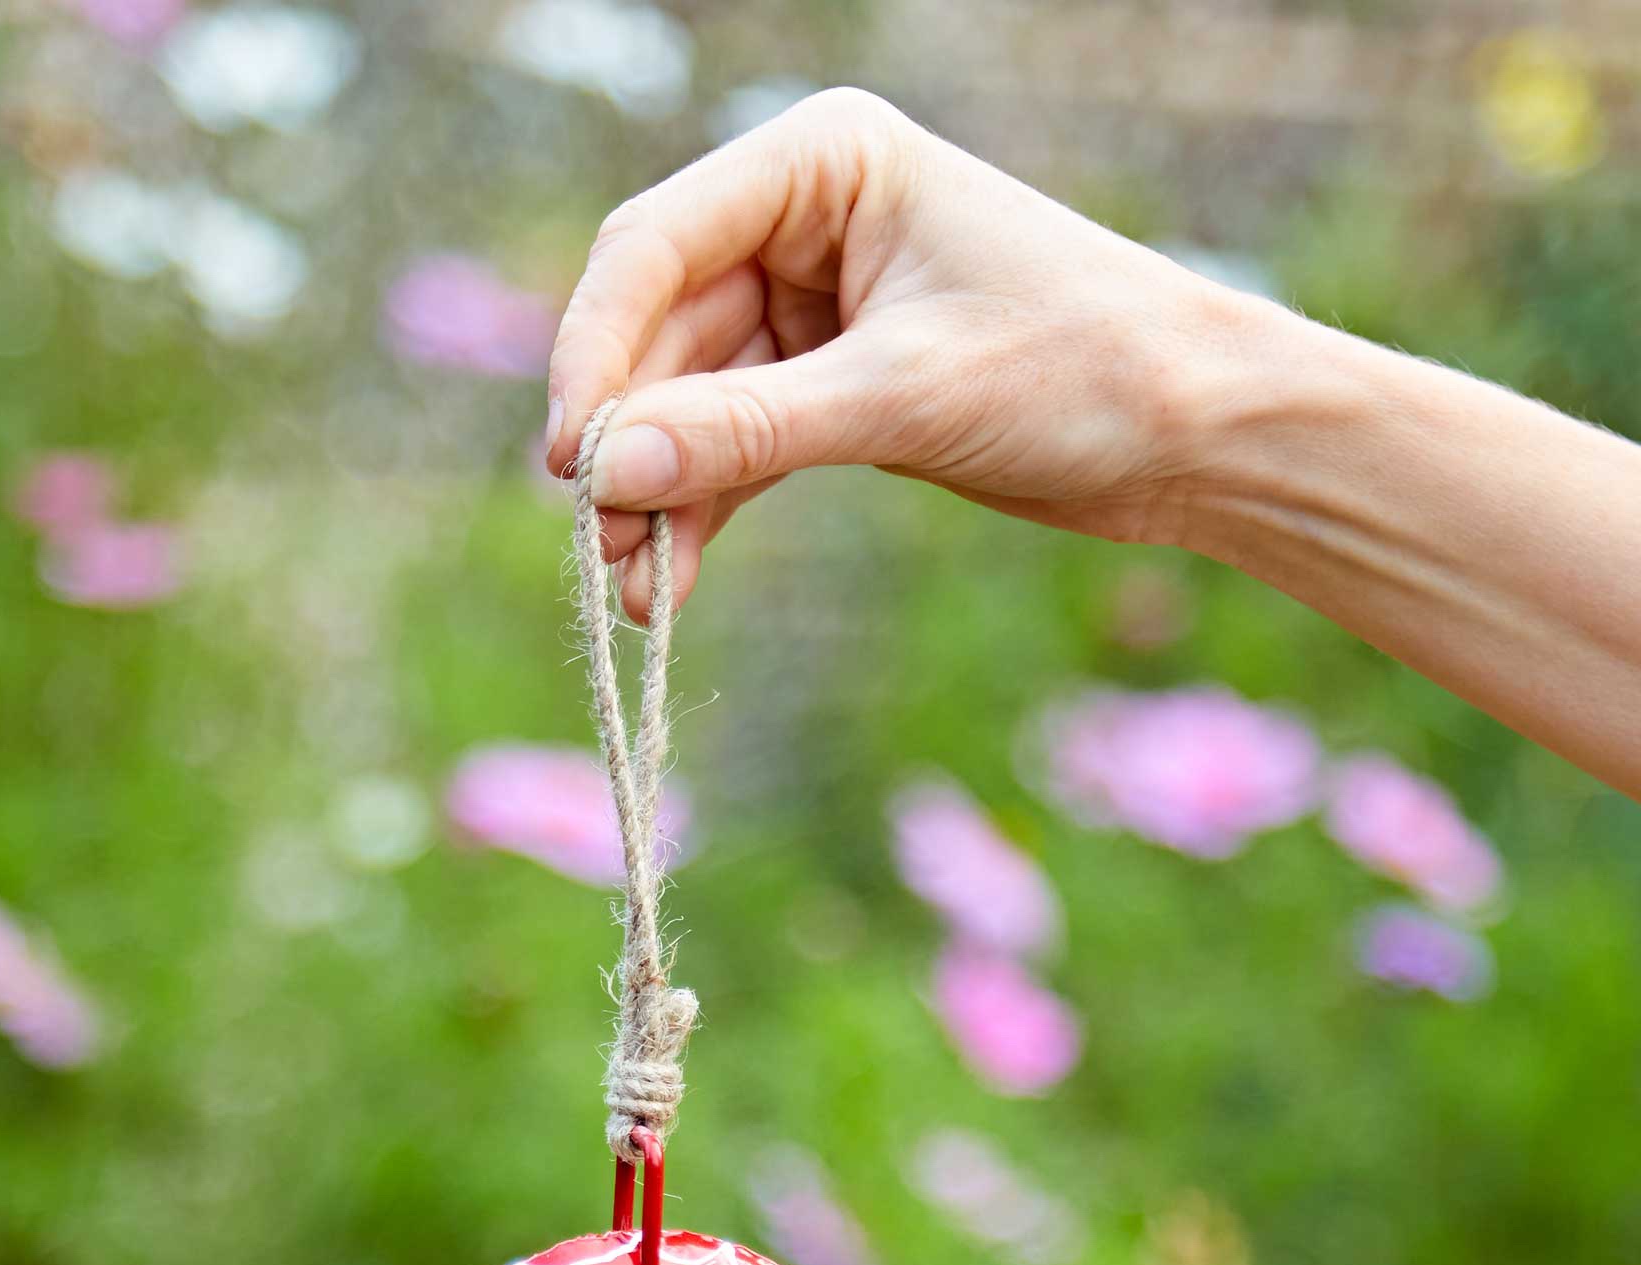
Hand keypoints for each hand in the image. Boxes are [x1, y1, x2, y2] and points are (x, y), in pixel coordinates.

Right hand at [546, 87, 1264, 619]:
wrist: (1199, 434)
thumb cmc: (1081, 368)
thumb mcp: (903, 396)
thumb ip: (747, 431)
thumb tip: (607, 472)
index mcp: (824, 162)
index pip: (656, 245)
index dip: (596, 353)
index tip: (573, 461)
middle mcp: (804, 221)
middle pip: (661, 333)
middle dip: (629, 447)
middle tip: (600, 551)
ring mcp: (812, 306)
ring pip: (690, 402)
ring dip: (659, 496)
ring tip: (635, 594)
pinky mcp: (832, 384)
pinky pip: (735, 445)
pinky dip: (705, 510)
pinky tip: (673, 581)